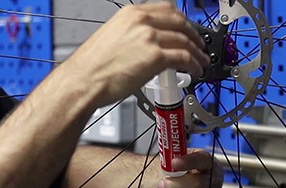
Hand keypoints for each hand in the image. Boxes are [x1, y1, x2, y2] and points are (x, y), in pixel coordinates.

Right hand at [68, 2, 209, 106]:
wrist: (84, 80)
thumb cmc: (93, 66)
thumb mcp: (112, 37)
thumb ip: (133, 35)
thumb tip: (147, 45)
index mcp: (131, 14)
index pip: (167, 9)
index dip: (183, 20)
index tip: (188, 29)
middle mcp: (142, 22)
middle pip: (180, 23)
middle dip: (194, 35)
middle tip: (199, 46)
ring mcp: (150, 38)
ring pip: (185, 41)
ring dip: (197, 52)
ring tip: (201, 62)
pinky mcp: (156, 57)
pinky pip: (184, 58)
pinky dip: (194, 64)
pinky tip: (196, 70)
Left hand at [157, 149, 224, 187]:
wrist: (181, 184)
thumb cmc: (181, 171)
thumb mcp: (176, 159)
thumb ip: (171, 156)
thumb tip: (164, 154)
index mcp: (206, 163)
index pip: (202, 159)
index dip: (189, 161)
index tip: (174, 163)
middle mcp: (213, 180)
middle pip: (204, 183)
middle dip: (181, 184)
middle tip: (163, 185)